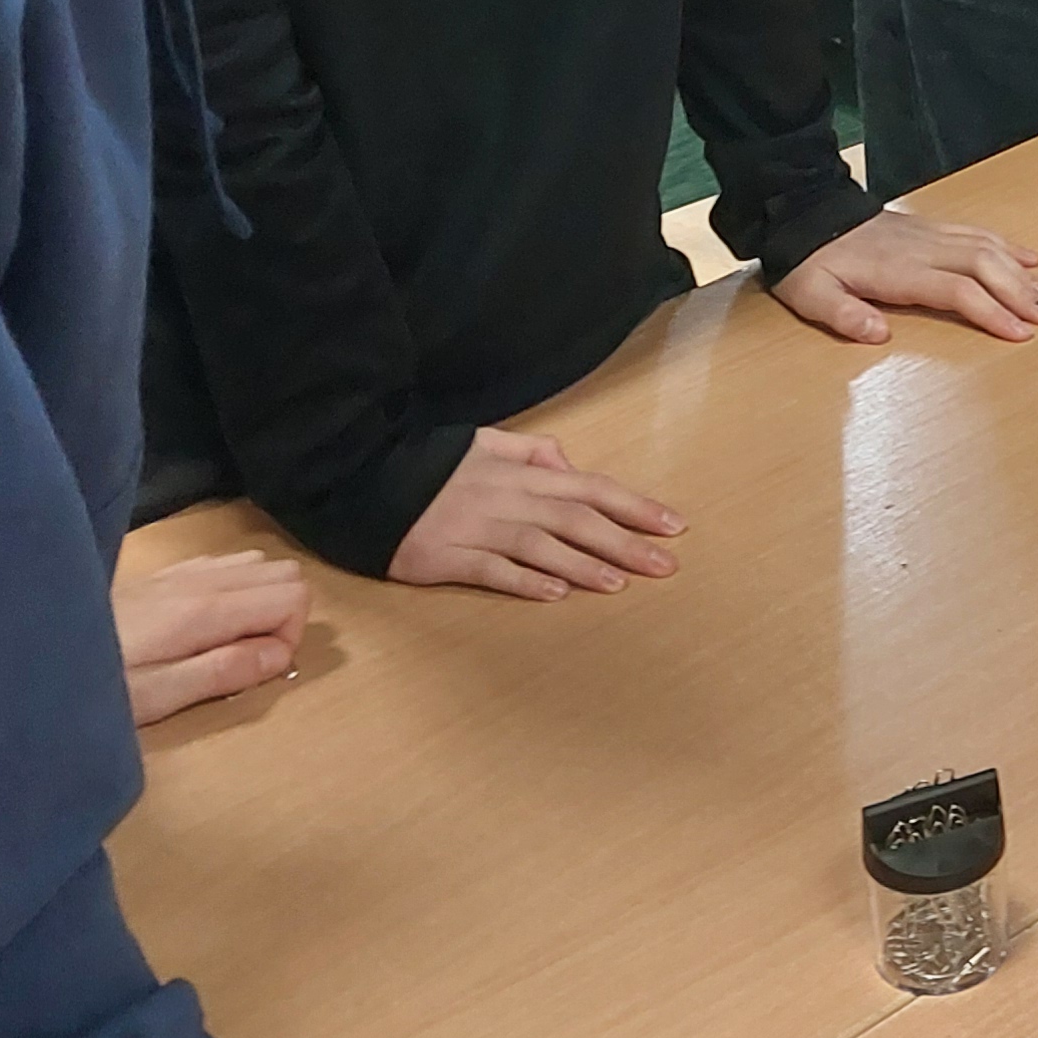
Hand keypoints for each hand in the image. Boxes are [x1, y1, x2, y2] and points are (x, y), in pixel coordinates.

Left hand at [113, 549, 309, 723]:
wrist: (34, 654)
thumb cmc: (101, 683)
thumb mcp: (161, 696)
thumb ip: (225, 671)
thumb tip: (281, 654)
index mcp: (206, 609)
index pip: (293, 595)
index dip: (291, 635)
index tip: (259, 667)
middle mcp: (201, 579)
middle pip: (284, 573)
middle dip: (283, 616)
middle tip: (249, 657)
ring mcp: (182, 572)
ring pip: (258, 564)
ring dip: (261, 601)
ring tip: (229, 643)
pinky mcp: (164, 576)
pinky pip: (224, 564)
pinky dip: (235, 589)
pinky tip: (205, 623)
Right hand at [388, 425, 682, 601]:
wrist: (364, 479)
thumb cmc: (432, 465)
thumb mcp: (485, 442)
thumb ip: (532, 451)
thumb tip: (569, 466)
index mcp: (521, 473)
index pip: (590, 488)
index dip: (634, 506)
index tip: (673, 525)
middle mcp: (506, 498)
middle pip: (575, 519)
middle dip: (625, 541)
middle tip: (666, 565)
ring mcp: (475, 527)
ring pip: (539, 545)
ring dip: (582, 564)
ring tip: (619, 582)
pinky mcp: (444, 556)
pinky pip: (490, 569)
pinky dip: (524, 581)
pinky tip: (555, 595)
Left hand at [770, 207, 1037, 344]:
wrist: (804, 213)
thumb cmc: (809, 262)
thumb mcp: (811, 295)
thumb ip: (844, 315)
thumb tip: (880, 333)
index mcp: (897, 271)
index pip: (957, 289)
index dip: (991, 311)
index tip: (1020, 334)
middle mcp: (922, 249)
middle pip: (985, 265)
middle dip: (1020, 292)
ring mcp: (929, 234)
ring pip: (988, 247)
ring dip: (1021, 272)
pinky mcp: (930, 227)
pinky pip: (977, 232)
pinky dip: (1009, 245)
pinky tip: (1030, 259)